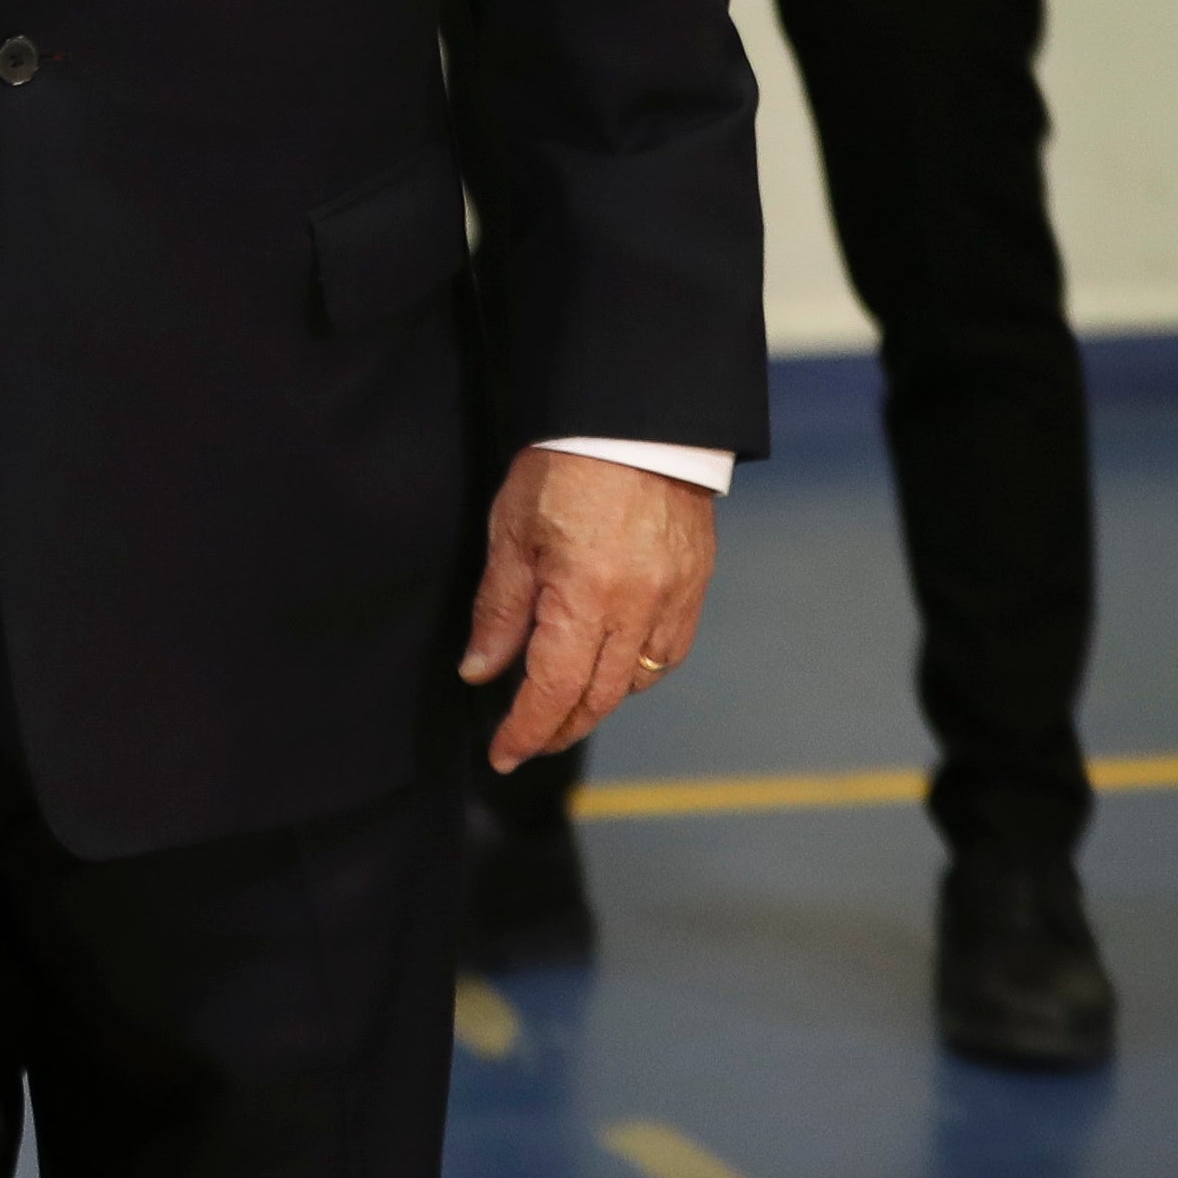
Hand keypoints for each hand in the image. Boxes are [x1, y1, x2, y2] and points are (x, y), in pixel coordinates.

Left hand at [458, 447, 717, 770]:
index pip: (555, 690)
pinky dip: (635, 670)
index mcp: (586, 598)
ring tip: (560, 704)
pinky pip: (668, 652)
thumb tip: (481, 671)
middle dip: (560, 727)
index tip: (503, 755)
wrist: (637, 422)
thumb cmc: (564, 468)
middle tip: (526, 741)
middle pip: (599, 698)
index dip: (527, 730)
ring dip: (597, 701)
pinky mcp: (695, 586)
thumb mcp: (511, 535)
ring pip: (637, 681)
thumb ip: (499, 610)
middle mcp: (639, 610)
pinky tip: (609, 664)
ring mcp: (675, 601)